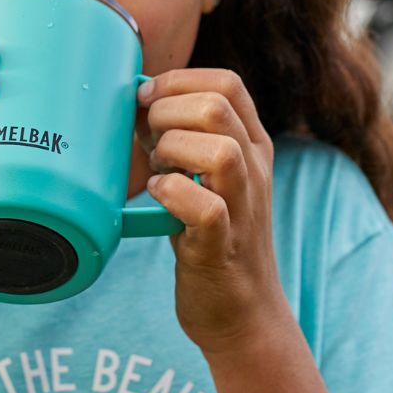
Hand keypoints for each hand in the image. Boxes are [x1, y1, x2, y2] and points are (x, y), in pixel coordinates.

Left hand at [135, 68, 290, 354]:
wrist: (242, 312)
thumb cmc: (210, 238)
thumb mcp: (205, 177)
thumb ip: (180, 140)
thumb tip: (137, 104)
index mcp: (252, 146)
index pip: (228, 83)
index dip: (179, 80)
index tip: (146, 98)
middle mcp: (254, 171)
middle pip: (219, 107)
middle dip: (168, 111)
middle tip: (149, 140)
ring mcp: (243, 208)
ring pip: (221, 152)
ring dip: (173, 151)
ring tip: (158, 169)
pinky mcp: (222, 247)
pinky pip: (207, 208)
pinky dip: (173, 194)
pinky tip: (158, 197)